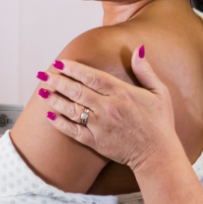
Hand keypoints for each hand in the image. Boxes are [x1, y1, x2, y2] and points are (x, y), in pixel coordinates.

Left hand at [41, 47, 182, 175]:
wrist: (158, 154)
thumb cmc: (160, 122)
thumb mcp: (159, 92)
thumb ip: (145, 70)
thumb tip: (138, 49)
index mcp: (122, 93)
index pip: (92, 77)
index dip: (73, 69)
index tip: (60, 63)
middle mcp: (108, 108)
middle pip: (77, 91)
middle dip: (58, 81)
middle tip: (43, 74)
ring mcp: (100, 126)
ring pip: (72, 110)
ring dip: (55, 100)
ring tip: (42, 91)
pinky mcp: (96, 142)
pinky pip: (73, 131)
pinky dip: (60, 124)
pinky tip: (50, 116)